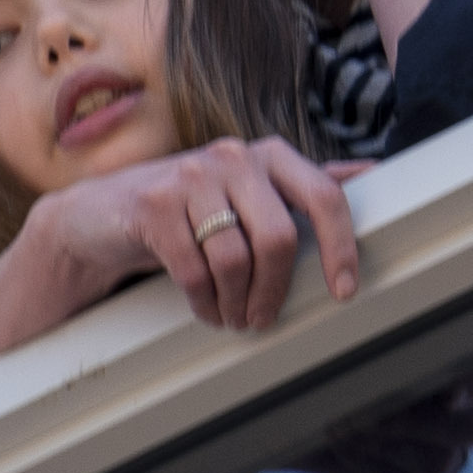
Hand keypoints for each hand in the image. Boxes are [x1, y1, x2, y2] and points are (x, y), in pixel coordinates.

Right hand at [36, 132, 356, 336]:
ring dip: (236, 303)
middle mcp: (235, 156)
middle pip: (279, 238)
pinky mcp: (154, 204)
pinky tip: (207, 309)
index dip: (340, 246)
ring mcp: (191, 176)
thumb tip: (371, 172)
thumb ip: (301, 183)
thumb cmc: (190, 208)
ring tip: (232, 317)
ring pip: (235, 259)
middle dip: (274, 290)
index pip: (324, 196)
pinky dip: (205, 302)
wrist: (101, 215)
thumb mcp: (247, 192)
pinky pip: (194, 271)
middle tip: (262, 318)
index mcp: (269, 154)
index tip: (344, 290)